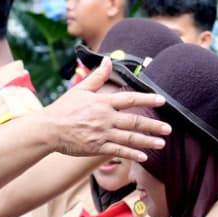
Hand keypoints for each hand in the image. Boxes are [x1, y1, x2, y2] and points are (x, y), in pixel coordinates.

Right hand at [43, 59, 169, 161]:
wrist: (48, 129)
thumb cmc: (63, 108)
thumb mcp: (80, 89)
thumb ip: (98, 76)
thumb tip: (108, 60)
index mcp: (102, 102)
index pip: (129, 98)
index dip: (147, 99)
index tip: (162, 100)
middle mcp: (105, 118)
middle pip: (134, 121)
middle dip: (153, 125)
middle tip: (169, 128)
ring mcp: (101, 134)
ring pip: (129, 138)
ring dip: (147, 141)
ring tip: (162, 143)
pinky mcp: (96, 147)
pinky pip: (118, 152)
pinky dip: (131, 154)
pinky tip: (143, 157)